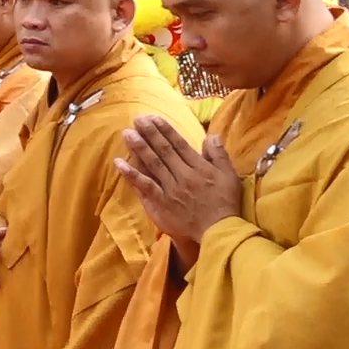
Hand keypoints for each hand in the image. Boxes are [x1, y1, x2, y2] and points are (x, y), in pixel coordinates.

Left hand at [115, 117, 241, 265]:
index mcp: (199, 167)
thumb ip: (219, 155)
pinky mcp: (161, 202)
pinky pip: (144, 186)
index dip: (165, 130)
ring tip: (126, 133)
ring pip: (152, 164)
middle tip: (137, 119)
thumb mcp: (230, 176)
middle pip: (163, 151)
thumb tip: (211, 135)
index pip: (179, 144)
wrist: (219, 230)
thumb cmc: (225, 203)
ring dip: (139, 148)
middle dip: (149, 133)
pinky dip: (131, 174)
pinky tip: (119, 163)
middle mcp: (183, 175)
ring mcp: (170, 189)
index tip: (154, 118)